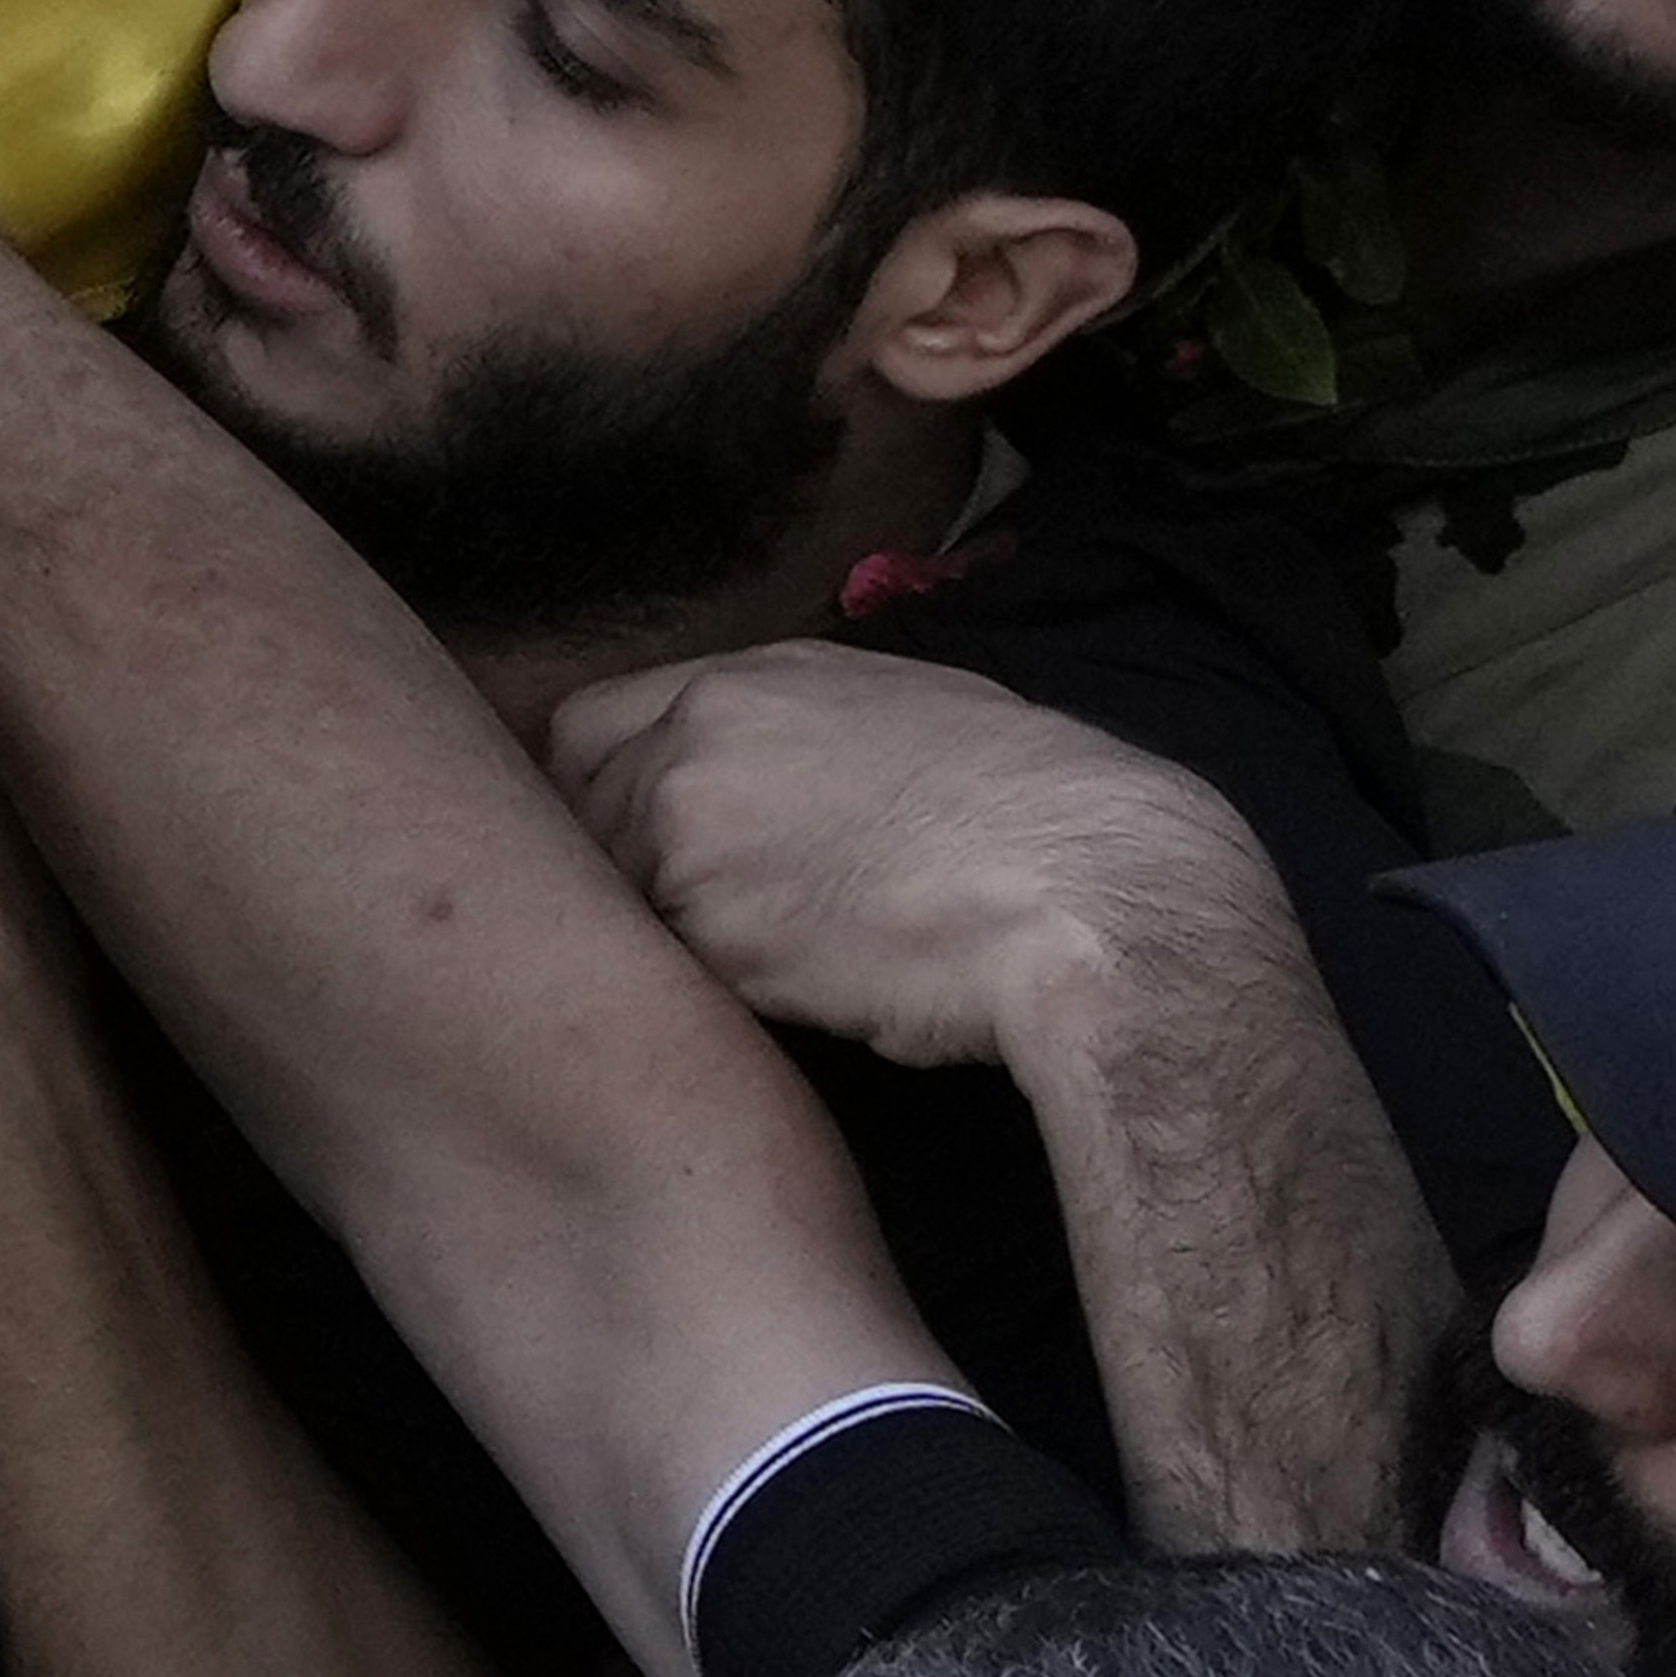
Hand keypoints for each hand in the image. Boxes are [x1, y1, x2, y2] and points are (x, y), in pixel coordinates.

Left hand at [533, 644, 1266, 1075]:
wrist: (1102, 902)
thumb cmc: (1044, 819)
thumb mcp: (914, 715)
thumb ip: (808, 730)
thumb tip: (777, 767)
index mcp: (754, 676)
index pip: (587, 727)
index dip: (598, 794)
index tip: (629, 846)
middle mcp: (700, 735)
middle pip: (574, 809)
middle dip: (608, 867)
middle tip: (678, 923)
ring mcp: (693, 830)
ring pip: (612, 892)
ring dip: (656, 932)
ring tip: (755, 966)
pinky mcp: (716, 933)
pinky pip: (664, 965)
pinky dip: (701, 989)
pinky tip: (782, 1000)